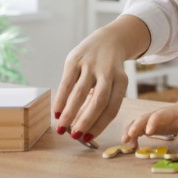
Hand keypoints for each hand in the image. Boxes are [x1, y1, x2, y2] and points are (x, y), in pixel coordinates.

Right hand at [53, 15, 149, 142]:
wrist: (109, 39)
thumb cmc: (109, 69)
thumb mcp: (113, 82)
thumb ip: (102, 101)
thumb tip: (83, 127)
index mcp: (121, 81)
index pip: (112, 107)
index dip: (100, 124)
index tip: (89, 138)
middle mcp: (108, 72)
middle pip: (98, 102)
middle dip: (86, 121)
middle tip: (75, 137)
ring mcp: (91, 65)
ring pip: (80, 93)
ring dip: (70, 113)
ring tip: (61, 128)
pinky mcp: (75, 59)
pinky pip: (67, 82)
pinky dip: (61, 99)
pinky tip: (56, 112)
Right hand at [121, 104, 177, 146]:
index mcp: (165, 113)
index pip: (157, 116)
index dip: (152, 123)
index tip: (148, 132)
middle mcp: (154, 115)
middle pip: (142, 118)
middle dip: (135, 126)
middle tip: (129, 135)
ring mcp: (149, 121)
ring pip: (136, 124)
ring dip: (129, 131)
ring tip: (124, 142)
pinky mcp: (146, 127)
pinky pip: (136, 130)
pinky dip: (132, 137)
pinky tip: (132, 146)